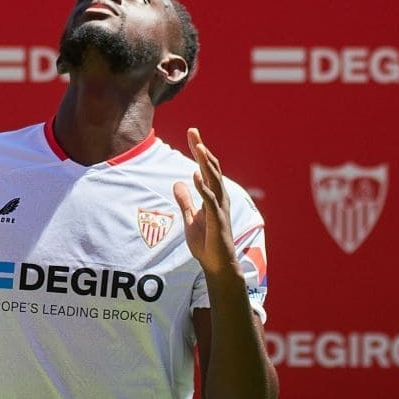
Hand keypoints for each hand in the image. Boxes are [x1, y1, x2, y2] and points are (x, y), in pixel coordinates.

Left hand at [173, 128, 238, 278]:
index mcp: (213, 196)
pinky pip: (210, 201)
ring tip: (198, 147)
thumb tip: (178, 183)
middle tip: (193, 132)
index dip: (199, 151)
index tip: (192, 133)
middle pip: (211, 169)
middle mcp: (219, 198)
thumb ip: (185, 200)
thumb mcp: (189, 218)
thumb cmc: (206, 243)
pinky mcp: (217, 221)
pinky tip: (196, 176)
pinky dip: (203, 188)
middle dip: (202, 150)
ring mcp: (220, 208)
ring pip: (214, 181)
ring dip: (205, 164)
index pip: (206, 168)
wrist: (216, 266)